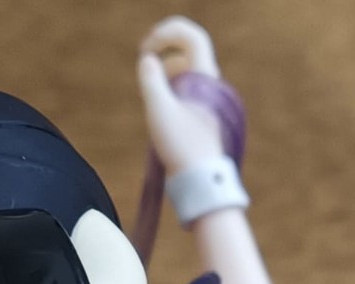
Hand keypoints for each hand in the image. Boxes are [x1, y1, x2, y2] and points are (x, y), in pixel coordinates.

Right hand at [138, 17, 225, 173]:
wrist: (199, 181)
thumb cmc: (181, 147)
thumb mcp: (159, 109)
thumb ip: (150, 79)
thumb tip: (148, 61)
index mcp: (205, 78)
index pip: (192, 36)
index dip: (168, 32)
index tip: (147, 47)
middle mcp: (210, 85)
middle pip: (186, 51)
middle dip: (162, 51)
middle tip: (144, 62)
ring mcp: (207, 100)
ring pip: (184, 71)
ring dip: (164, 72)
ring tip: (151, 91)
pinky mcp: (201, 115)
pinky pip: (184, 89)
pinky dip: (169, 89)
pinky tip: (158, 108)